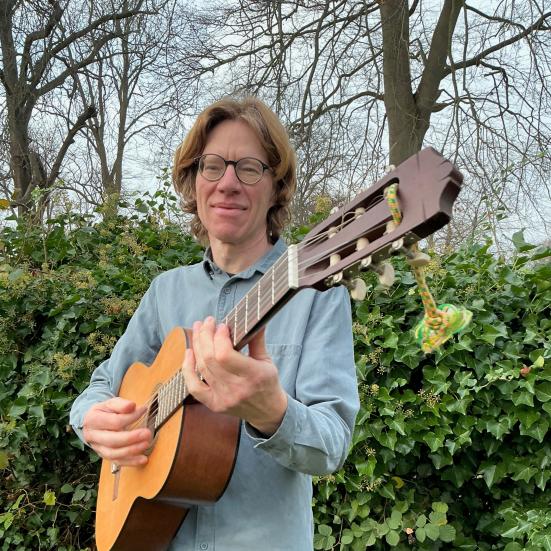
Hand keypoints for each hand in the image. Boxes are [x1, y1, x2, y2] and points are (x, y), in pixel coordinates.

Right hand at [82, 397, 151, 466]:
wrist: (93, 422)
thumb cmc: (104, 411)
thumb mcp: (110, 403)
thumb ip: (121, 404)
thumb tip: (131, 406)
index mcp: (93, 420)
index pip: (114, 422)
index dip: (130, 417)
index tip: (144, 410)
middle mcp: (93, 436)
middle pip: (112, 441)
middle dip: (131, 438)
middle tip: (147, 433)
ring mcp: (98, 448)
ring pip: (113, 454)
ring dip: (131, 451)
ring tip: (146, 444)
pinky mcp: (105, 456)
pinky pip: (117, 462)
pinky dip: (131, 462)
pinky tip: (143, 459)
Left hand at [183, 317, 287, 435]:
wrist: (268, 412)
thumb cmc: (268, 383)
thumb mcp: (267, 361)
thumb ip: (257, 340)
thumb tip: (252, 317)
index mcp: (253, 375)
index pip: (225, 355)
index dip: (219, 337)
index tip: (222, 325)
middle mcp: (235, 389)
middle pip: (210, 359)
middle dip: (205, 336)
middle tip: (207, 322)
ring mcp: (222, 398)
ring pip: (202, 368)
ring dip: (197, 345)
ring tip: (199, 330)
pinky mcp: (213, 404)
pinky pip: (193, 387)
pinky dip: (188, 369)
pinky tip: (189, 352)